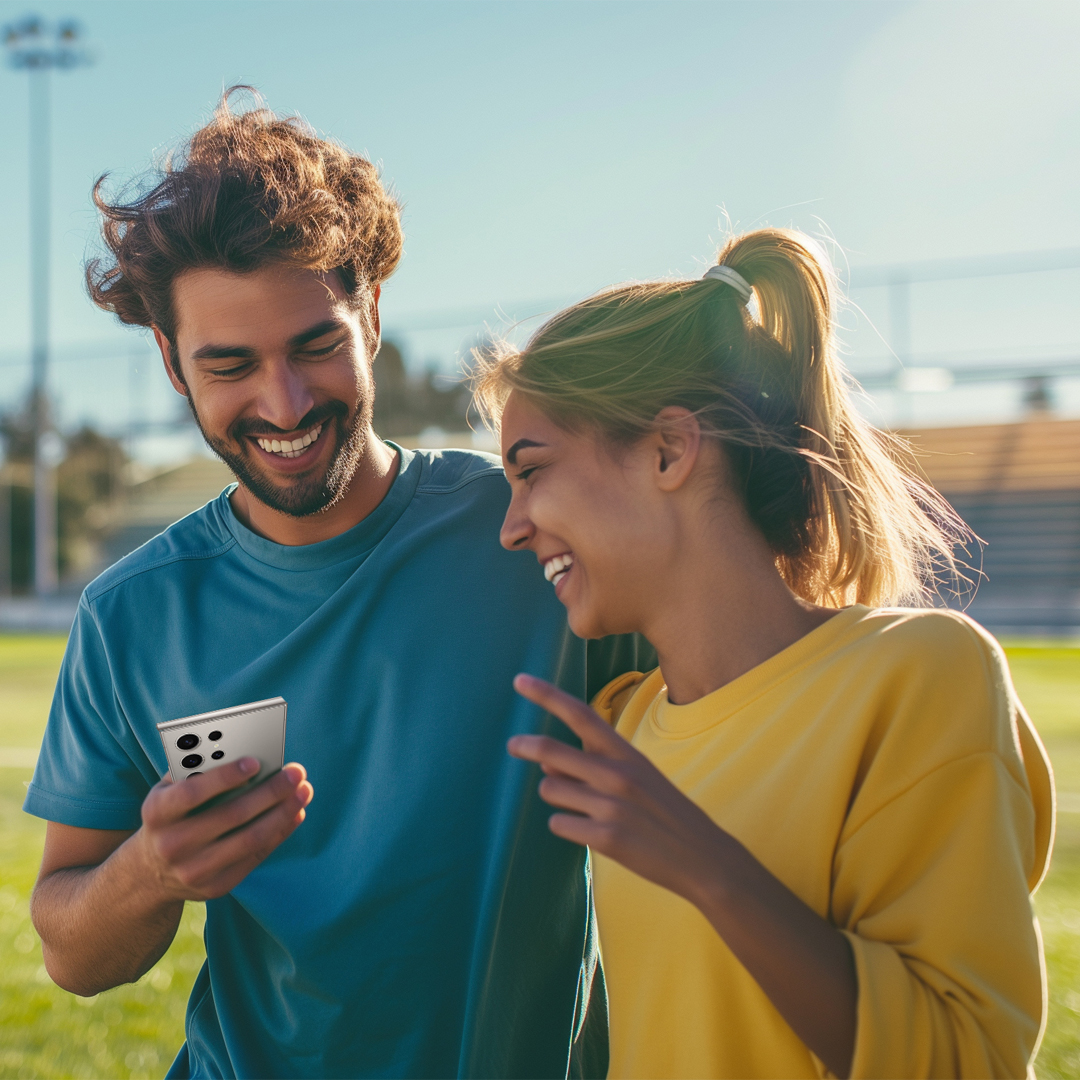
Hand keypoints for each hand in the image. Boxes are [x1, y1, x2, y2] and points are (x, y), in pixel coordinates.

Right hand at [133, 758, 313, 901]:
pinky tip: (295, 814)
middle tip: (296, 772)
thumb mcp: (168, 791)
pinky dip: (279, 833)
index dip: (225, 777)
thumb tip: (244, 751)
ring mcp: (193, 870)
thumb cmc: (170, 815)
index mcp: (157, 813)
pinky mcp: (215, 887)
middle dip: (270, 792)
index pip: (192, 793)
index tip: (255, 762)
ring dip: (283, 813)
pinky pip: (255, 857)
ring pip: (250, 839)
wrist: (149, 872)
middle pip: (231, 816)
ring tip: (303, 791)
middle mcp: (172, 845)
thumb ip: (197, 771)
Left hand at [507, 673, 729, 904]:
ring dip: (556, 797)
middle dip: (525, 745)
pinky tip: (592, 833)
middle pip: (551, 752)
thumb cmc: (664, 811)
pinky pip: (559, 824)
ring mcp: (611, 807)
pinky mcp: (607, 839)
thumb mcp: (637, 776)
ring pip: (550, 791)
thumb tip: (545, 766)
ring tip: (584, 809)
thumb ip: (593, 765)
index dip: (547, 696)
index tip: (519, 681)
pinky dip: (567, 827)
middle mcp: (618, 775)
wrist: (703, 857)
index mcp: (627, 753)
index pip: (581, 715)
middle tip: (513, 744)